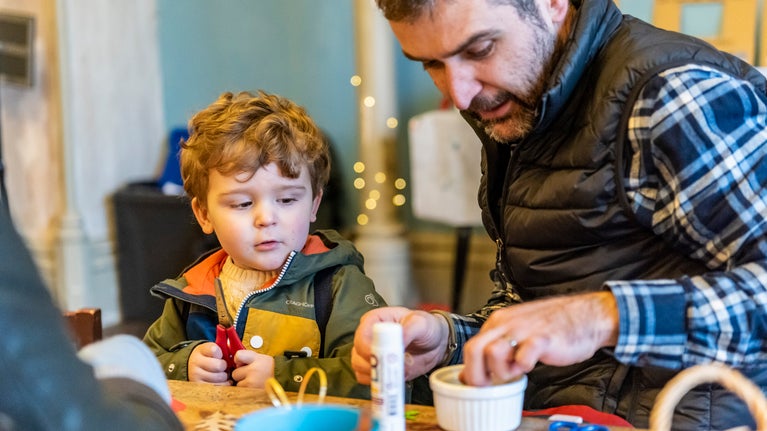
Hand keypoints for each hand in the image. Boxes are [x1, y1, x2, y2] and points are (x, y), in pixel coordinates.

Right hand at [188, 342, 229, 384]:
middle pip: (219, 366)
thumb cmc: (208, 357)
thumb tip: (234, 346)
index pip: (215, 350)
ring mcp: (195, 375)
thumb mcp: (213, 349)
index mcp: (201, 350)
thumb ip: (225, 346)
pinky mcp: (198, 386)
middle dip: (224, 366)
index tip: (220, 355)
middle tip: (223, 366)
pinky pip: (217, 387)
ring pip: (219, 378)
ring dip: (224, 377)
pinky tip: (220, 381)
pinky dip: (222, 385)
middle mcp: (195, 362)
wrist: (192, 366)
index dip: (221, 354)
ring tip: (222, 374)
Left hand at [230, 350, 273, 387]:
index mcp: (259, 359)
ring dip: (243, 384)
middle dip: (240, 375)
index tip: (241, 363)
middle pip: (235, 372)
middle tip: (251, 375)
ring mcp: (252, 382)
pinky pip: (241, 390)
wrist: (281, 386)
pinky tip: (254, 388)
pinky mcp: (250, 391)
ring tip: (254, 382)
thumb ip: (249, 358)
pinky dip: (245, 390)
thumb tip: (235, 362)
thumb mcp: (263, 359)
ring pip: (237, 383)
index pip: (238, 355)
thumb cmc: (270, 372)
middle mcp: (255, 369)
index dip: (238, 359)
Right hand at [352, 306, 448, 383]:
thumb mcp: (421, 323)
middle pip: (358, 353)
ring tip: (394, 373)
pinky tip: (391, 379)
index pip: (362, 335)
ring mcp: (370, 354)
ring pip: (359, 367)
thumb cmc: (426, 327)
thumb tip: (399, 342)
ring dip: (374, 374)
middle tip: (390, 368)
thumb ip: (409, 329)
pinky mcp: (376, 368)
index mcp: (375, 320)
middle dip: (371, 364)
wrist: (434, 344)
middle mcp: (368, 336)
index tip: (382, 357)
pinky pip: (366, 379)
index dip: (367, 348)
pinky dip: (377, 382)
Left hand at [460, 291, 618, 385]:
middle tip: (490, 384)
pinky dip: (524, 367)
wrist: (587, 315)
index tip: (482, 382)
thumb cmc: (554, 326)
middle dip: (477, 374)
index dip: (472, 370)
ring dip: (502, 370)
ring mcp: (523, 330)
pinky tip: (532, 365)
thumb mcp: (518, 334)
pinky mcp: (541, 339)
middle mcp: (506, 323)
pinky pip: (522, 358)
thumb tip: (473, 371)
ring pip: (493, 353)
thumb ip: (496, 349)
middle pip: (474, 349)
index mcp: (499, 322)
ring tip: (517, 370)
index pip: (471, 347)